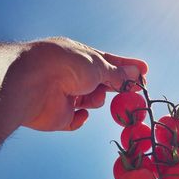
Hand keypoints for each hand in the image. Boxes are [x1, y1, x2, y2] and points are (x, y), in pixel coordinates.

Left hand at [16, 37, 147, 130]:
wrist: (34, 83)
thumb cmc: (66, 65)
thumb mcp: (98, 65)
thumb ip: (118, 73)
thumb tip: (137, 73)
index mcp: (80, 58)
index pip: (109, 63)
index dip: (127, 67)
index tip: (145, 72)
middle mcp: (73, 76)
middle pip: (103, 82)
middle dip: (119, 86)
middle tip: (138, 89)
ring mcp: (66, 96)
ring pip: (93, 101)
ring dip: (96, 98)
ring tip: (90, 95)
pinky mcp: (59, 117)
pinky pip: (76, 120)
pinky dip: (80, 118)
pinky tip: (79, 112)